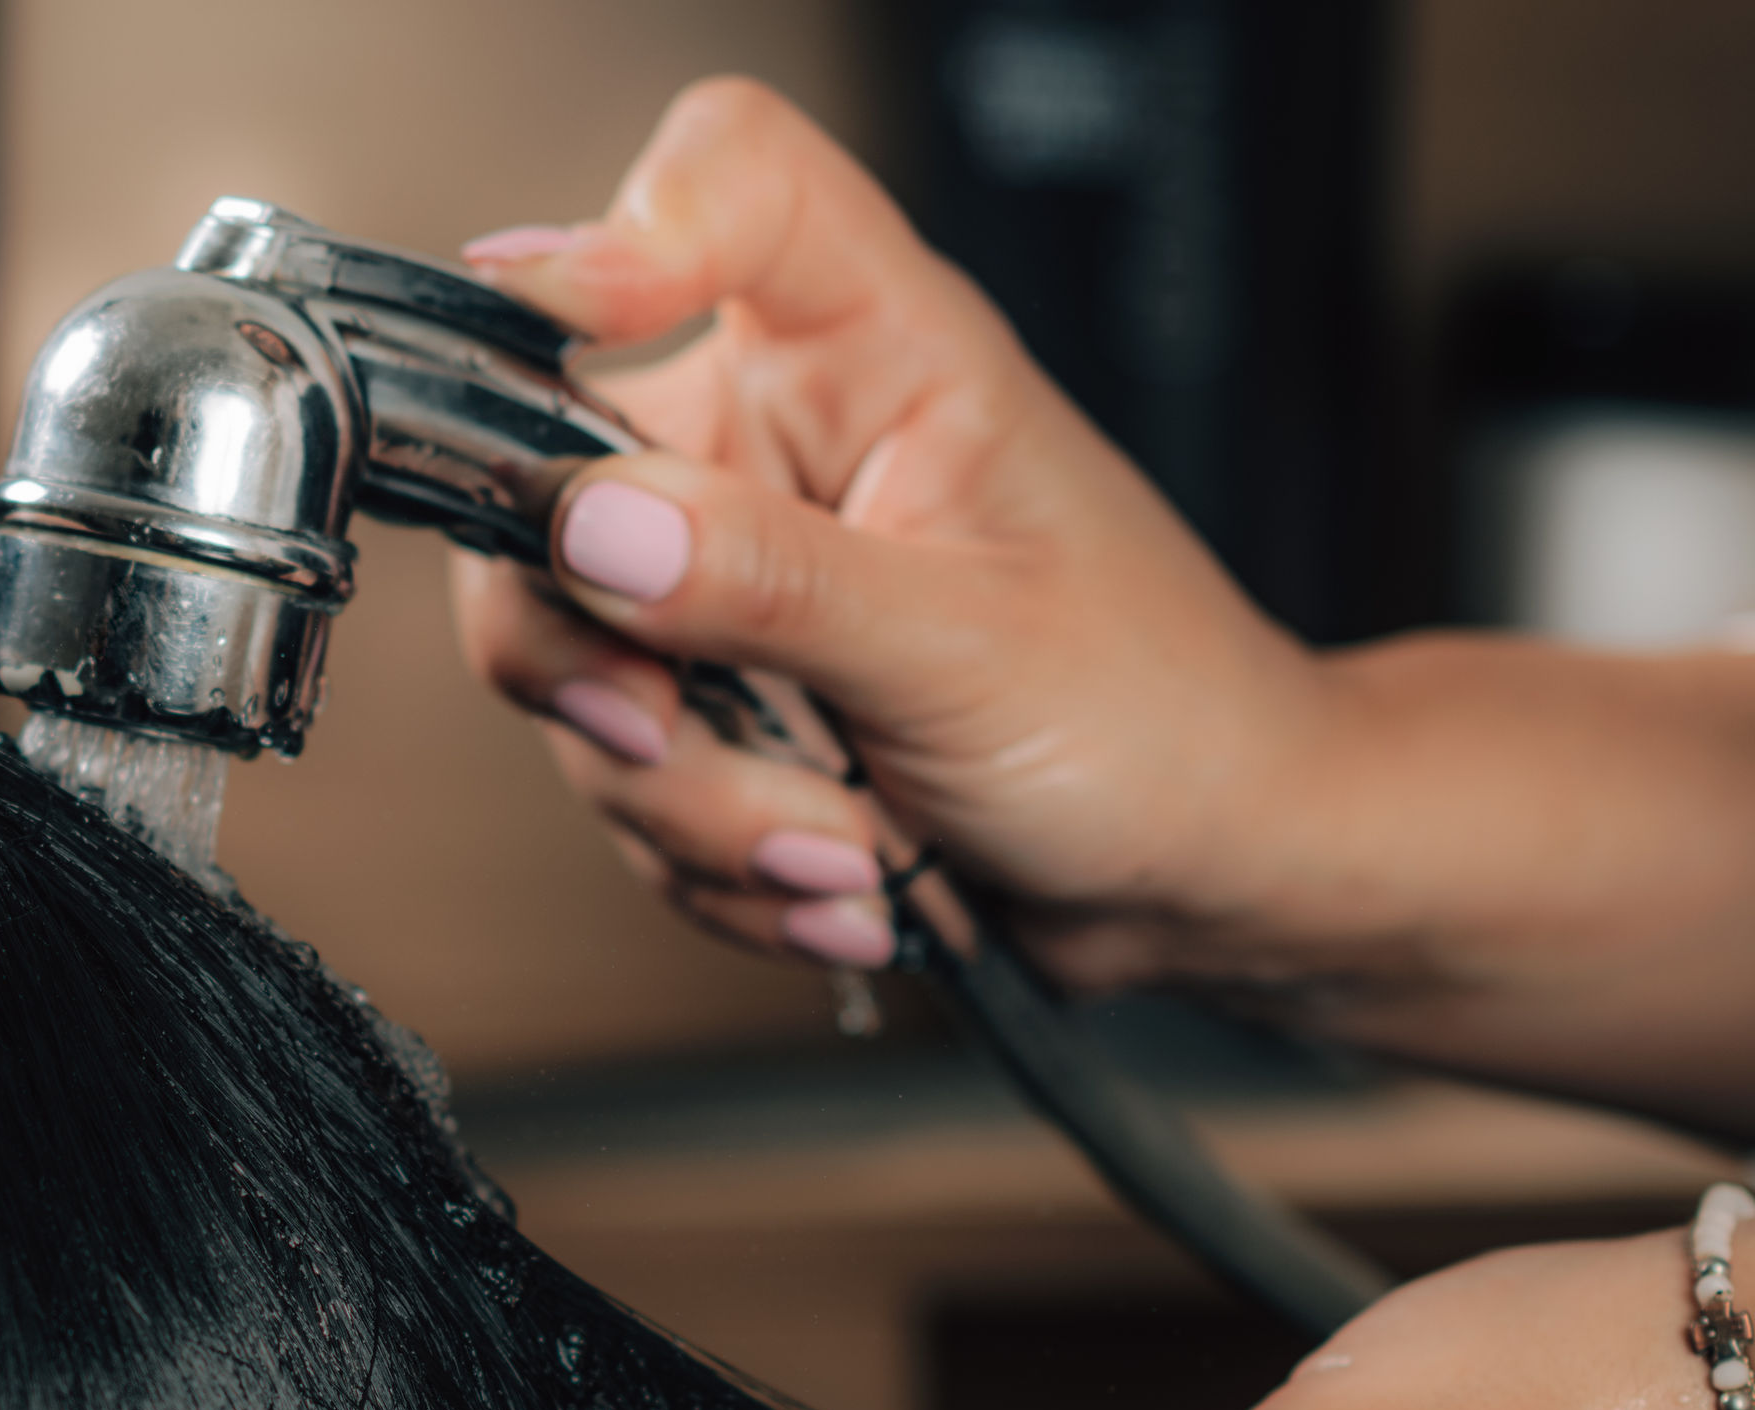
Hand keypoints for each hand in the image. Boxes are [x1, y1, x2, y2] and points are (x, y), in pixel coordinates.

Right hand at [447, 78, 1330, 987]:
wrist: (1200, 870)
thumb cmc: (1158, 717)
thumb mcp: (969, 649)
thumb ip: (772, 582)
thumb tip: (590, 523)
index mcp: (875, 353)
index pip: (728, 184)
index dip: (625, 231)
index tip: (562, 332)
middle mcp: (780, 444)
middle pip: (554, 481)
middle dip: (602, 665)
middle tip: (674, 737)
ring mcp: (731, 575)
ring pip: (574, 668)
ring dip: (693, 804)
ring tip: (844, 854)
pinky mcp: (714, 694)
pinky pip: (618, 778)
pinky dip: (712, 859)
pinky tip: (836, 880)